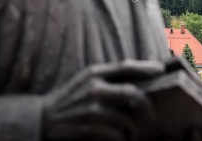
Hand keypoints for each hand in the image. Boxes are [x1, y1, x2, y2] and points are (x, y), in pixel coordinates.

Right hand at [42, 60, 163, 140]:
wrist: (40, 119)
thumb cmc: (70, 99)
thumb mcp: (86, 81)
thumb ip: (109, 78)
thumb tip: (140, 80)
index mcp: (94, 73)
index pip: (126, 66)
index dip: (146, 67)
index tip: (161, 70)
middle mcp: (94, 88)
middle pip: (133, 93)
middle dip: (146, 106)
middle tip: (151, 113)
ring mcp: (91, 109)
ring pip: (127, 120)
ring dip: (132, 128)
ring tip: (129, 131)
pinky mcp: (89, 128)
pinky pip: (117, 135)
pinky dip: (120, 138)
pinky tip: (116, 137)